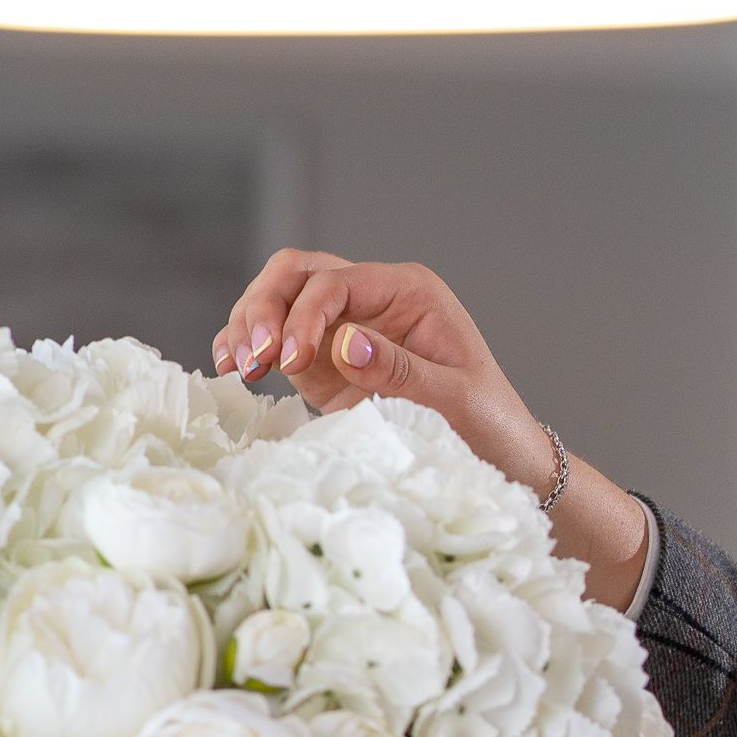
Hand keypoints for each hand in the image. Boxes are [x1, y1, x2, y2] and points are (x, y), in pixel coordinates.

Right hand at [212, 249, 650, 609]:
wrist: (503, 460)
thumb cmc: (492, 426)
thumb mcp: (457, 401)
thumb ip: (401, 370)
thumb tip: (343, 341)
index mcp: (409, 292)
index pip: (336, 282)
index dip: (304, 314)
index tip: (290, 360)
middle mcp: (373, 301)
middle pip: (297, 276)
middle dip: (264, 307)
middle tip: (251, 356)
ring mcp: (347, 330)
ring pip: (280, 302)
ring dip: (250, 325)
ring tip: (235, 365)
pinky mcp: (328, 365)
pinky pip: (279, 342)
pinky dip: (252, 348)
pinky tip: (233, 367)